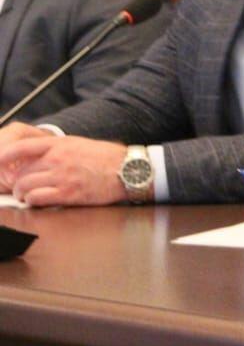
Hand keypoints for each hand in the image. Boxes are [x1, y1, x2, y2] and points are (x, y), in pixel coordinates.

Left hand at [0, 136, 128, 205]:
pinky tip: (37, 201)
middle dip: (16, 182)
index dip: (4, 155)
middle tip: (18, 188)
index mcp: (61, 144)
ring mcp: (62, 176)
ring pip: (25, 186)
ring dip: (22, 194)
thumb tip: (36, 157)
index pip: (22, 147)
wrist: (129, 169)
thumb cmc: (107, 158)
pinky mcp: (68, 193)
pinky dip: (32, 201)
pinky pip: (37, 198)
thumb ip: (58, 149)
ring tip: (27, 196)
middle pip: (21, 171)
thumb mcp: (80, 144)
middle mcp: (58, 159)